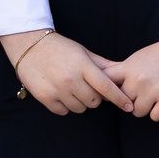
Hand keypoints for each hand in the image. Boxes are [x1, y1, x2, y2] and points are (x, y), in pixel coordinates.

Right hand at [6, 29, 133, 113]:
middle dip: (96, 97)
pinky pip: (64, 111)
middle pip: (94, 101)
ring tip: (73, 88)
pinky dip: (65, 105)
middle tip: (88, 86)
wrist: (29, 46)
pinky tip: (62, 93)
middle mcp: (71, 80)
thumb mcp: (83, 52)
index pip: (106, 87)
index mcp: (83, 66)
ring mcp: (57, 90)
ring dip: (81, 102)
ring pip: (80, 108)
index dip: (120, 99)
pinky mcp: (45, 98)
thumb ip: (103, 64)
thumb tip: (124, 71)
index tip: (129, 106)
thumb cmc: (60, 48)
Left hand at [113, 41, 158, 120]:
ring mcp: (153, 90)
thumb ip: (121, 70)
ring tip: (155, 94)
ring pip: (138, 112)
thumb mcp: (137, 58)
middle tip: (144, 91)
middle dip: (131, 99)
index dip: (106, 91)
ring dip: (146, 107)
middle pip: (122, 102)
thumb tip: (101, 78)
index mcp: (128, 68)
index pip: (105, 84)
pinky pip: (155, 117)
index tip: (111, 93)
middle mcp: (138, 80)